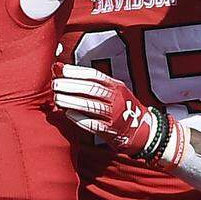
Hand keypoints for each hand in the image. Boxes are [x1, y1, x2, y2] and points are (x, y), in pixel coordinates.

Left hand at [52, 64, 187, 168]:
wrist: (145, 131)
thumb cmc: (122, 107)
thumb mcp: (113, 91)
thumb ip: (91, 83)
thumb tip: (61, 68)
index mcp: (117, 86)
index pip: (95, 76)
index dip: (78, 72)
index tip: (62, 70)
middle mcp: (117, 99)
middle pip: (91, 90)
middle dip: (71, 86)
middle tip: (55, 85)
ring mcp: (115, 115)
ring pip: (91, 106)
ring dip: (72, 102)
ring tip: (57, 99)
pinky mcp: (111, 131)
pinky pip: (93, 124)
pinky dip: (79, 119)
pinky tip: (67, 114)